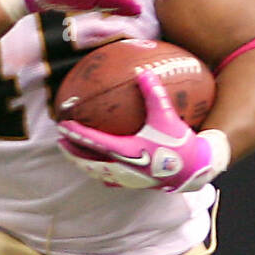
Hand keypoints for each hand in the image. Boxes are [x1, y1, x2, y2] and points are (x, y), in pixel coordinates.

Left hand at [57, 67, 230, 192]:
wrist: (194, 170)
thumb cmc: (180, 142)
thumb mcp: (167, 115)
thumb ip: (153, 93)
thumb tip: (143, 71)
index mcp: (126, 150)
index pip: (94, 141)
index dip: (76, 133)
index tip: (63, 125)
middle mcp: (123, 166)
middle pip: (88, 160)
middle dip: (72, 151)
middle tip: (60, 140)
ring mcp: (126, 178)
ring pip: (96, 172)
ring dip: (82, 163)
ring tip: (73, 153)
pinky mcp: (133, 183)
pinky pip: (110, 179)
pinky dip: (98, 173)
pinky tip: (96, 169)